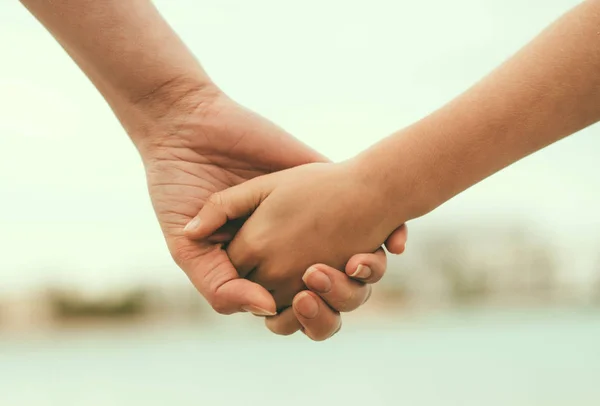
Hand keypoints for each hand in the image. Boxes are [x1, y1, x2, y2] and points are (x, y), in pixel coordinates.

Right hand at [134, 85, 405, 336]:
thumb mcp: (187, 247)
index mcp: (260, 267)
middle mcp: (291, 245)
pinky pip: (371, 213)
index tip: (307, 302)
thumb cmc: (178, 189)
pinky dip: (392, 233)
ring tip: (357, 261)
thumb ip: (218, 286)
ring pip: (357, 261)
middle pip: (333, 291)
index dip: (310, 316)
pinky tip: (395, 242)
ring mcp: (312, 216)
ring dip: (368, 272)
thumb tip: (264, 310)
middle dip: (342, 297)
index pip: (297, 307)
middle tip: (326, 279)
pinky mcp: (326, 182)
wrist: (188, 130)